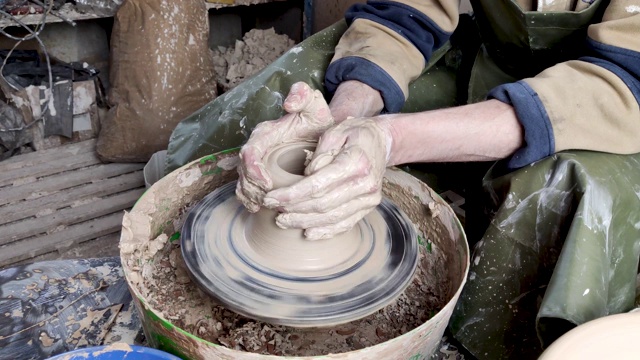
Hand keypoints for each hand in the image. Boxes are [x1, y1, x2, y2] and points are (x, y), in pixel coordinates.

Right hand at [236, 82, 333, 212]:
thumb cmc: (316, 120)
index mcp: (266, 133)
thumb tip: (289, 102)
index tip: (267, 182)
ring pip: (243, 182)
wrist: (322, 132)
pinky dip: (249, 200)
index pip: (251, 151)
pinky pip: (248, 189)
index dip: (254, 168)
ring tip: (263, 207)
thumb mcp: (314, 105)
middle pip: (243, 171)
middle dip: (252, 187)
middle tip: (268, 200)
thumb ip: (303, 95)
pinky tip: (258, 210)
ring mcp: (258, 163)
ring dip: (250, 196)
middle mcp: (258, 148)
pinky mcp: (262, 175)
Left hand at [262, 117, 392, 239]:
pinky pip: (345, 223)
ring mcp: (369, 198)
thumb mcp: (334, 132)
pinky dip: (326, 231)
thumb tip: (307, 176)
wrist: (381, 140)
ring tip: (283, 221)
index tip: (271, 198)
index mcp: (356, 162)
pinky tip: (308, 233)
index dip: (291, 195)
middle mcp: (366, 184)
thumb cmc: (353, 133)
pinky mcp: (368, 206)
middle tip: (272, 210)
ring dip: (305, 222)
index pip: (317, 185)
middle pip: (323, 205)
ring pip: (332, 217)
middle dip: (294, 210)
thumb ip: (320, 154)